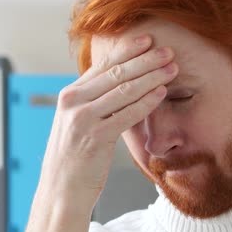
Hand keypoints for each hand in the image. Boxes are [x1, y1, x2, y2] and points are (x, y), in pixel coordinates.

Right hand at [38, 35, 177, 208]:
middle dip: (145, 60)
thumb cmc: (75, 158)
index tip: (147, 41)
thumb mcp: (78, 123)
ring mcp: (83, 118)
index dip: (127, 50)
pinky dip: (147, 102)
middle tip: (167, 52)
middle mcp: (73, 102)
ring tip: (171, 69)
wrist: (61, 190)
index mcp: (70, 95)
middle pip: (116, 73)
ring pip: (124, 90)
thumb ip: (94, 102)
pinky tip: (161, 93)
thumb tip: (122, 85)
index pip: (102, 65)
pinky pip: (127, 114)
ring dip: (152, 77)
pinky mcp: (96, 137)